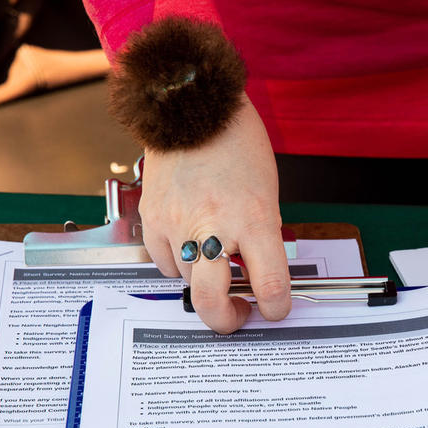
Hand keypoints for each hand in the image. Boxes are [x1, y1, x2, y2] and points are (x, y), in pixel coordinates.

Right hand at [139, 94, 290, 332]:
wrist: (193, 106)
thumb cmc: (236, 144)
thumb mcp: (266, 194)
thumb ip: (261, 237)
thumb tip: (257, 275)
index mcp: (253, 218)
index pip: (269, 284)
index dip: (276, 308)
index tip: (275, 310)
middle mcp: (213, 225)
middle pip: (210, 300)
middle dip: (226, 320)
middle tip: (239, 315)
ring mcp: (176, 223)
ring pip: (187, 281)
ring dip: (205, 283)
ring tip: (217, 263)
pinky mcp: (152, 218)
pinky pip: (164, 262)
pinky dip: (180, 264)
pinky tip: (192, 248)